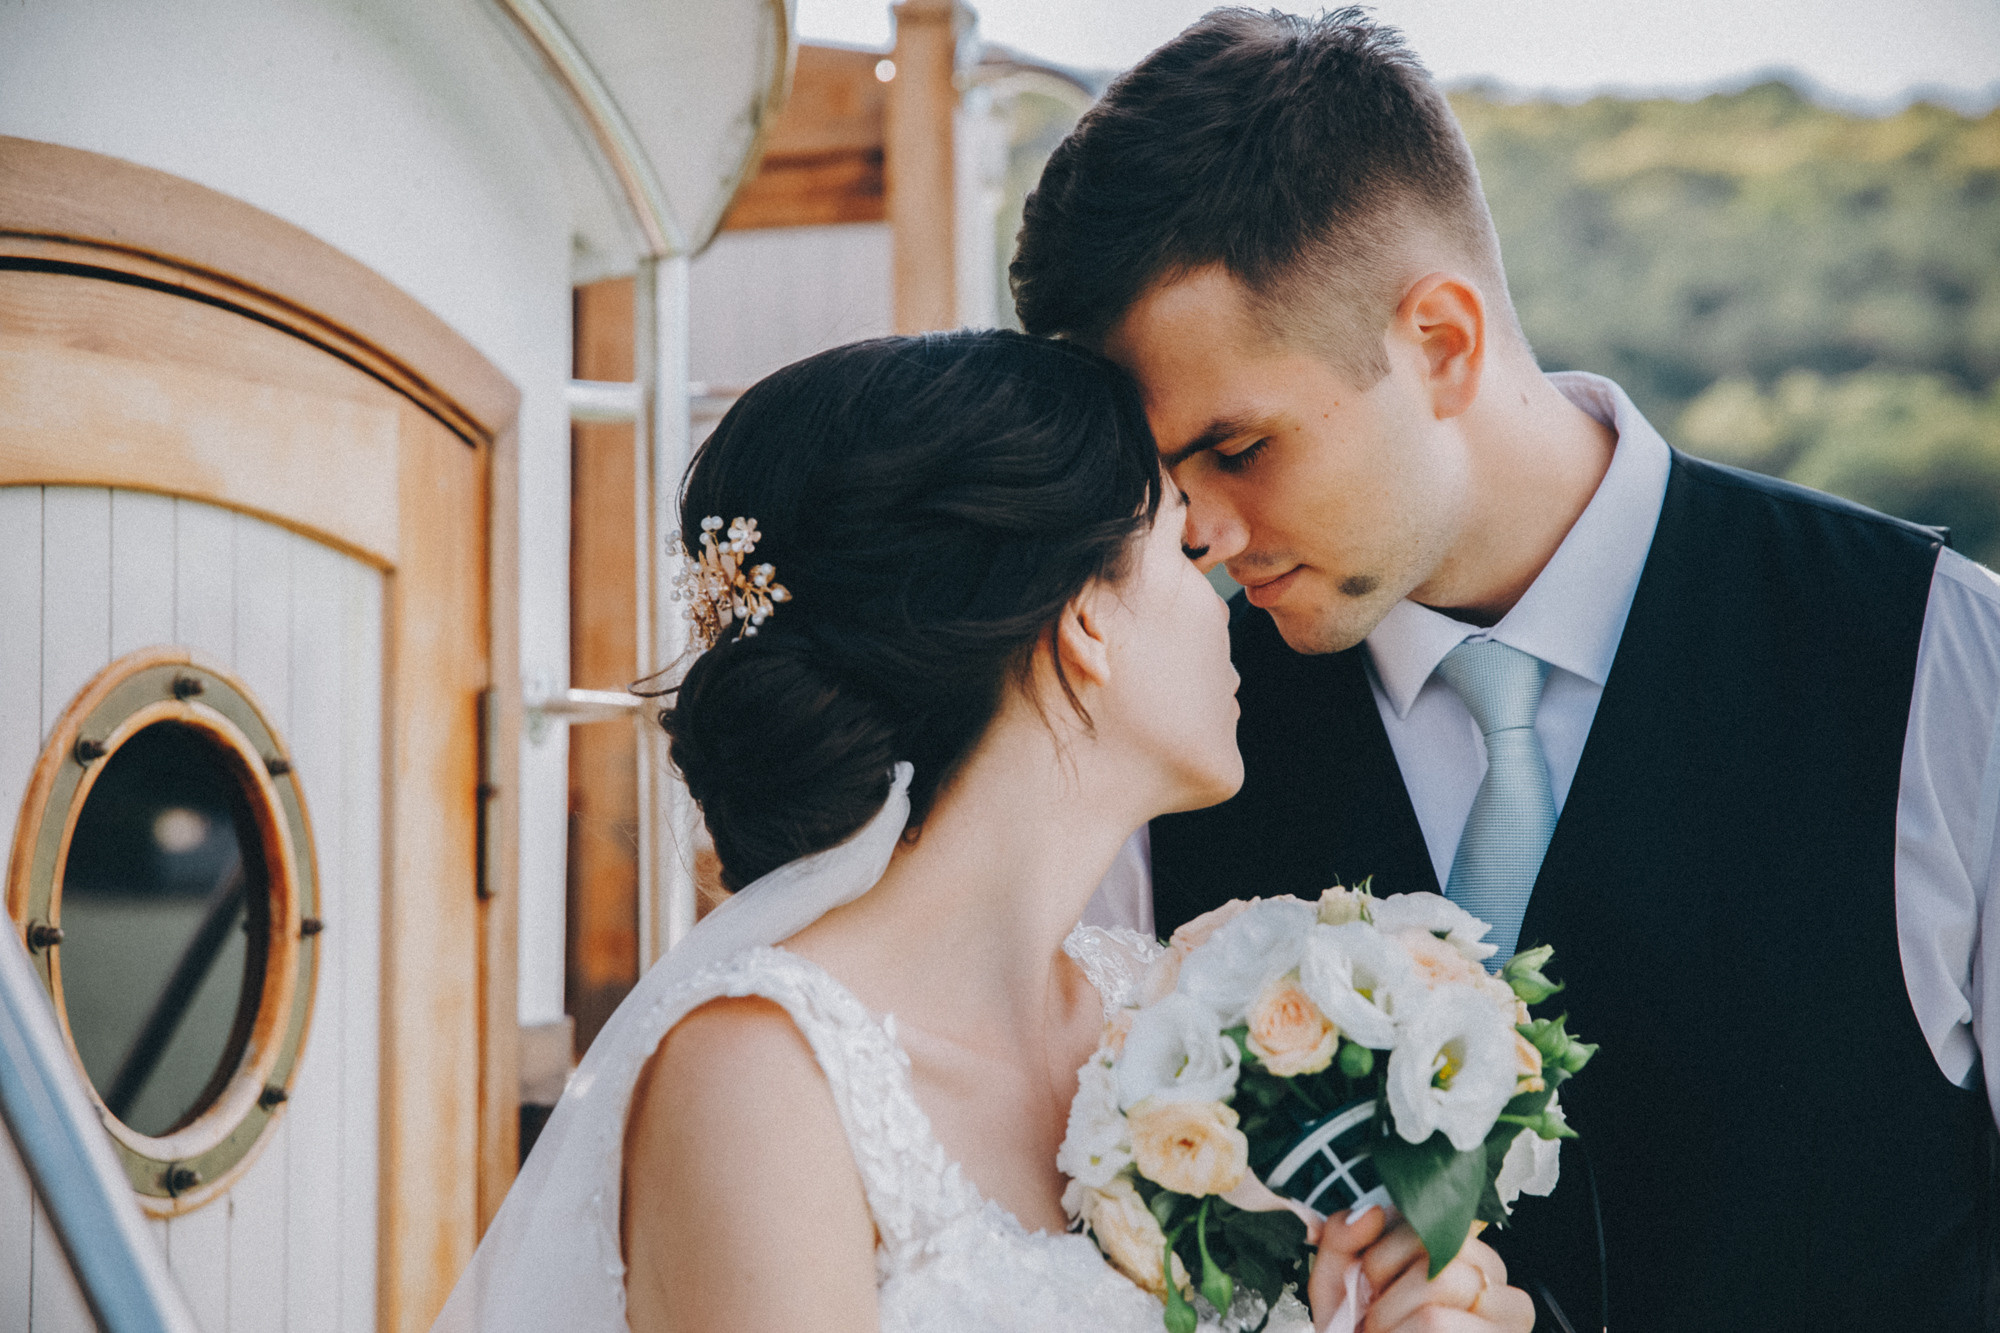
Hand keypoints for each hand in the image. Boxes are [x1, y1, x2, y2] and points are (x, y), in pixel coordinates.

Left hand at [1309, 1211, 1533, 1332]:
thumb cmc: (1360, 1328)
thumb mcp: (1337, 1279)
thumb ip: (1343, 1237)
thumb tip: (1372, 1212)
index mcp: (1461, 1249)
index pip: (1432, 1225)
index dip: (1383, 1255)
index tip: (1369, 1284)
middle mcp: (1494, 1282)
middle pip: (1442, 1263)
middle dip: (1386, 1297)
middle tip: (1373, 1322)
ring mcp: (1506, 1323)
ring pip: (1441, 1301)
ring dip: (1390, 1324)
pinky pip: (1437, 1327)